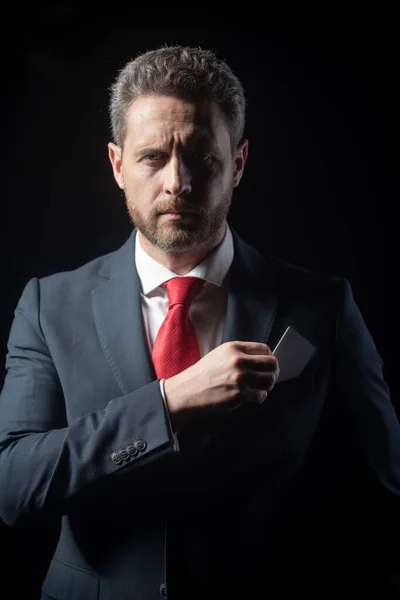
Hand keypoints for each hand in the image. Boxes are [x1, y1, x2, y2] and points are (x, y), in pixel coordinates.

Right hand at [164, 341, 278, 426]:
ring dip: (267, 385)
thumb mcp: (219, 355)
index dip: (268, 358)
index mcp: (234, 348)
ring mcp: (240, 378)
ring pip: (270, 380)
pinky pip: (261, 396)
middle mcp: (239, 361)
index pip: (265, 349)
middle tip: (267, 377)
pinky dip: (258, 397)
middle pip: (272, 364)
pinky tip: (250, 397)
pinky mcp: (239, 395)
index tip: (265, 365)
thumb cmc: (201, 375)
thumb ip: (239, 355)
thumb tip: (261, 361)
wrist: (185, 392)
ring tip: (259, 388)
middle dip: (272, 372)